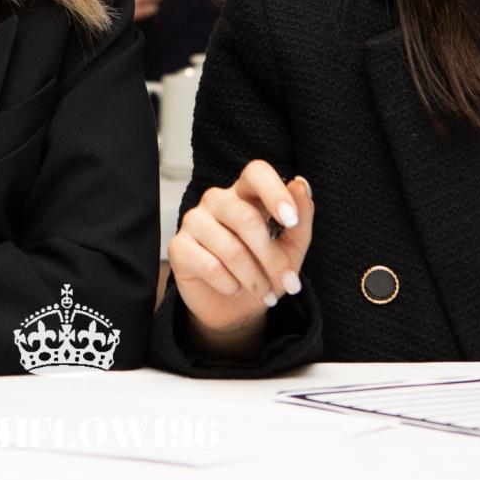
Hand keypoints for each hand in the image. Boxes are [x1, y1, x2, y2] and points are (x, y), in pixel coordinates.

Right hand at [167, 160, 314, 359]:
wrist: (234, 307)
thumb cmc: (263, 270)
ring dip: (255, 279)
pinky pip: (210, 266)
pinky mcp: (178, 247)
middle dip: (273, 258)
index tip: (291, 220)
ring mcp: (194, 221)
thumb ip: (300, 220)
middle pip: (246, 219)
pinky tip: (234, 289)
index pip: (256, 172)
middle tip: (289, 284)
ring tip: (266, 294)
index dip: (274, 192)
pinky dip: (230, 284)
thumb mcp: (291, 249)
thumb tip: (301, 185)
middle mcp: (217, 200)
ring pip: (231, 249)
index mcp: (246, 193)